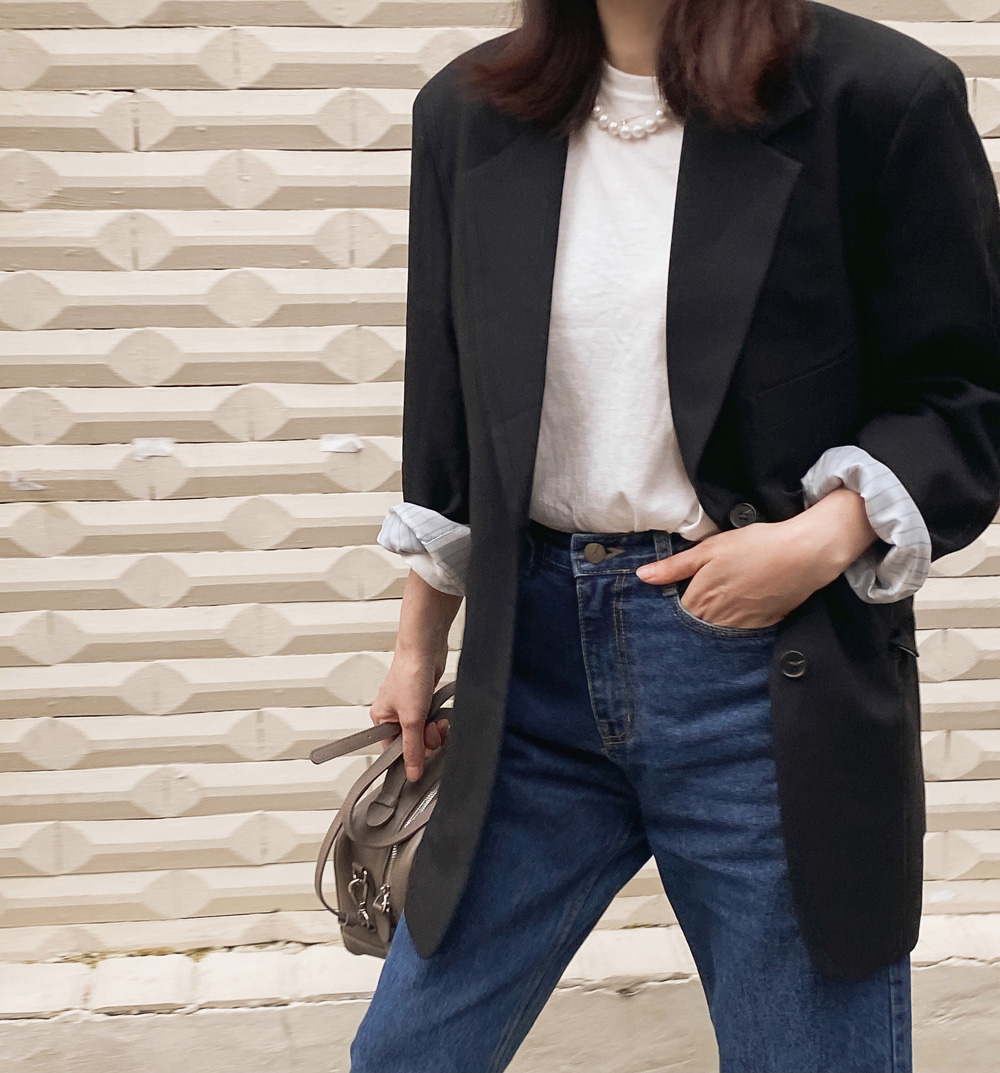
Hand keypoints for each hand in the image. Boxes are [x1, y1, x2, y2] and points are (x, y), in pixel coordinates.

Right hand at [369, 648, 449, 781]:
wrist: (425, 649)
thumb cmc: (409, 674)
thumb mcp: (411, 719)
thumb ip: (413, 749)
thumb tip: (412, 772)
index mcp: (381, 719)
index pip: (394, 751)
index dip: (411, 756)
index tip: (424, 759)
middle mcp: (394, 714)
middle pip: (413, 743)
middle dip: (427, 740)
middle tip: (432, 730)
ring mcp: (411, 707)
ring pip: (425, 732)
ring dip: (435, 730)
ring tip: (438, 721)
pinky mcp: (425, 700)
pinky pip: (433, 720)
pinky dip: (439, 719)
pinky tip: (442, 714)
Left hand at [635, 488, 879, 628]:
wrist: (803, 554)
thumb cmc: (754, 546)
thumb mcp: (709, 550)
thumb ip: (674, 566)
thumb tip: (643, 576)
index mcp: (701, 599)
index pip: (676, 615)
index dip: (671, 609)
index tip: (670, 602)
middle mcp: (719, 619)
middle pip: (695, 628)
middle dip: (690, 621)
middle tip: (691, 608)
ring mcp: (742, 625)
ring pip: (717, 632)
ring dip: (711, 626)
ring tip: (714, 610)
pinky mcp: (763, 625)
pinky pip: (741, 632)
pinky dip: (735, 626)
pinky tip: (737, 612)